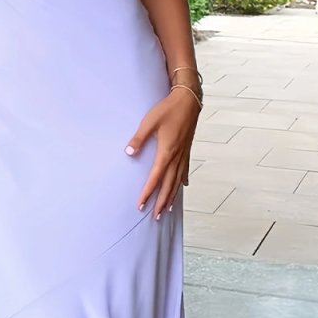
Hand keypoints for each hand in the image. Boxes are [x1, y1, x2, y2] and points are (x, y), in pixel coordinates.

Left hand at [125, 88, 201, 218]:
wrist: (189, 100)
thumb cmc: (168, 109)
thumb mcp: (149, 121)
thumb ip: (138, 139)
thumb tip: (128, 153)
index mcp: (166, 152)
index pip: (155, 178)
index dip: (147, 193)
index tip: (140, 205)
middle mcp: (176, 157)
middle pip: (168, 185)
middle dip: (161, 202)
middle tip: (155, 217)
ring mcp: (184, 154)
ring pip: (177, 181)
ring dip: (172, 196)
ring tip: (168, 210)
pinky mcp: (187, 150)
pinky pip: (184, 171)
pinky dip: (182, 182)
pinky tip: (182, 187)